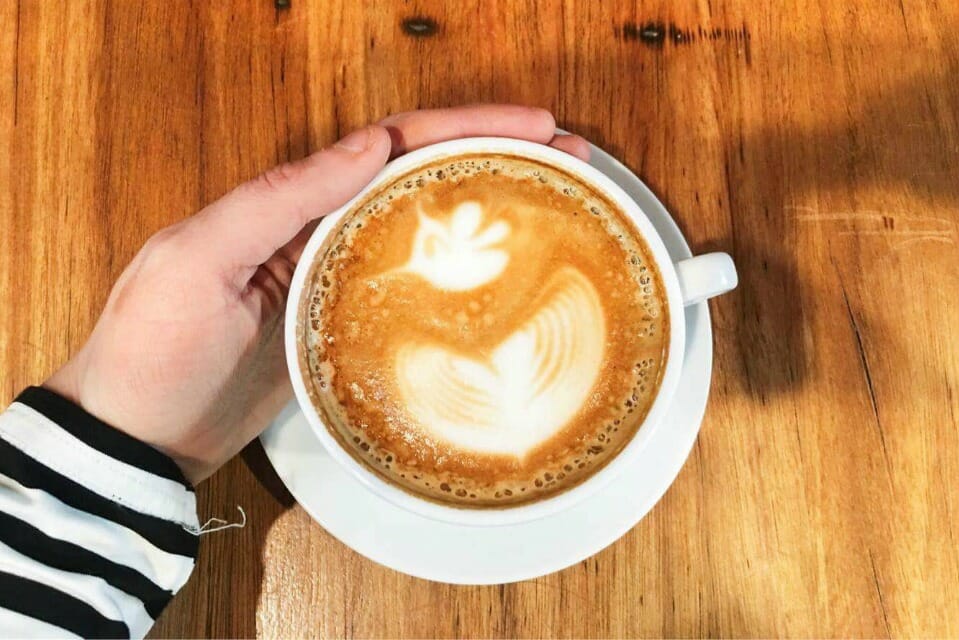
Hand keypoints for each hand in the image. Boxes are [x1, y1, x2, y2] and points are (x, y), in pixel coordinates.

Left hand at [45, 105, 590, 483]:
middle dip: (493, 158)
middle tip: (567, 159)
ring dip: (485, 211)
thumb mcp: (196, 259)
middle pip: (418, 179)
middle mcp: (316, 230)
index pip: (389, 145)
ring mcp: (333, 282)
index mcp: (288, 202)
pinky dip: (456, 274)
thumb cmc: (151, 351)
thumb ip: (276, 197)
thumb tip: (366, 145)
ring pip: (421, 230)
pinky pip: (408, 290)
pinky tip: (495, 278)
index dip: (462, 127)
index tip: (530, 127)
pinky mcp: (341, 330)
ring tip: (553, 203)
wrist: (135, 439)